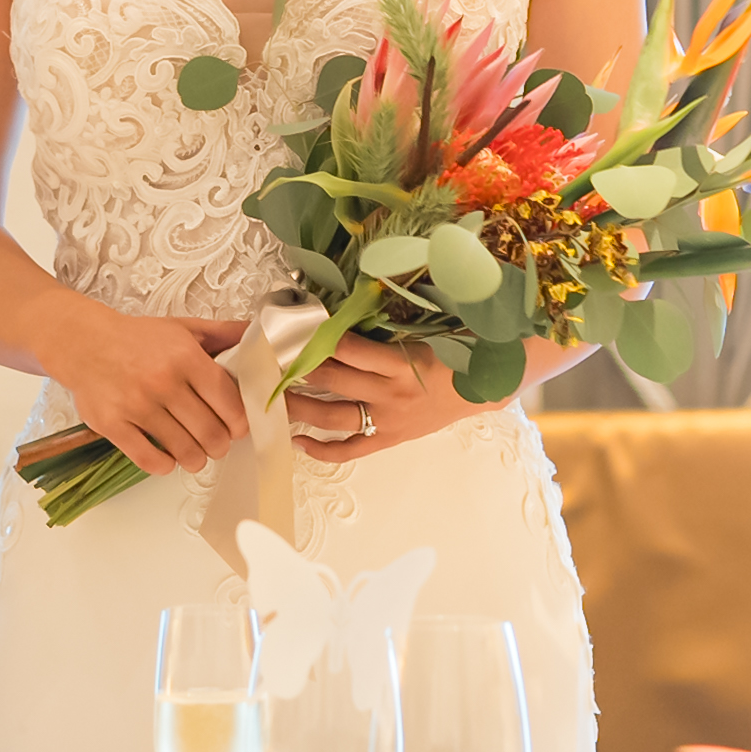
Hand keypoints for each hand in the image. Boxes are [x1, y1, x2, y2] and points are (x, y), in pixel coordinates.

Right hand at [44, 305, 249, 475]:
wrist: (81, 342)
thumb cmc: (135, 338)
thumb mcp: (182, 328)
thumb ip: (223, 333)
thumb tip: (258, 336)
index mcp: (185, 357)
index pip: (229, 403)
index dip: (239, 422)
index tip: (237, 427)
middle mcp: (163, 382)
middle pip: (211, 433)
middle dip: (220, 445)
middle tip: (217, 443)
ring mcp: (137, 406)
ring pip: (184, 451)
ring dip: (196, 459)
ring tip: (194, 453)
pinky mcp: (113, 425)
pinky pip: (150, 460)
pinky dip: (165, 465)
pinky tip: (167, 457)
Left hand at [285, 332, 493, 462]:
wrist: (480, 388)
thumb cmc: (454, 353)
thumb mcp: (427, 331)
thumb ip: (390, 323)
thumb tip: (351, 302)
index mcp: (402, 363)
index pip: (349, 349)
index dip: (318, 337)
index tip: (294, 327)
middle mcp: (390, 394)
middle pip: (333, 380)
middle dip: (298, 368)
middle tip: (270, 357)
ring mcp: (386, 420)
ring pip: (332, 417)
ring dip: (299, 407)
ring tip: (272, 397)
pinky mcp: (387, 439)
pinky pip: (350, 450)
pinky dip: (321, 450)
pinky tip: (296, 441)